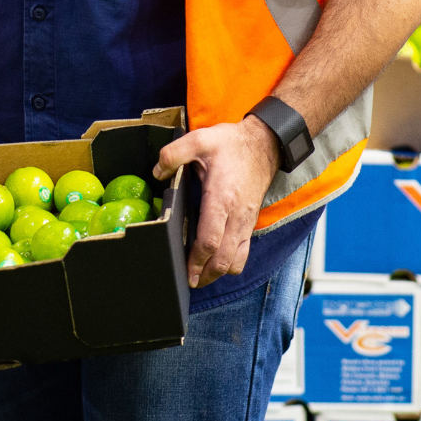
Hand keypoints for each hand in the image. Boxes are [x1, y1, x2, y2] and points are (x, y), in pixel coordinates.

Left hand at [153, 116, 280, 287]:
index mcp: (221, 199)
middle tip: (188, 281)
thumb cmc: (231, 144)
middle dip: (205, 275)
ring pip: (236, 261)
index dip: (196, 260)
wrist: (264, 145)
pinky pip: (243, 253)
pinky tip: (216, 260)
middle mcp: (236, 216)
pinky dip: (230, 263)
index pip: (210, 241)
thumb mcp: (200, 139)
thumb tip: (156, 173)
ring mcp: (245, 222)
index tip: (185, 270)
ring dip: (218, 272)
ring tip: (200, 275)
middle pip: (223, 260)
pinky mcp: (249, 223)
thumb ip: (173, 153)